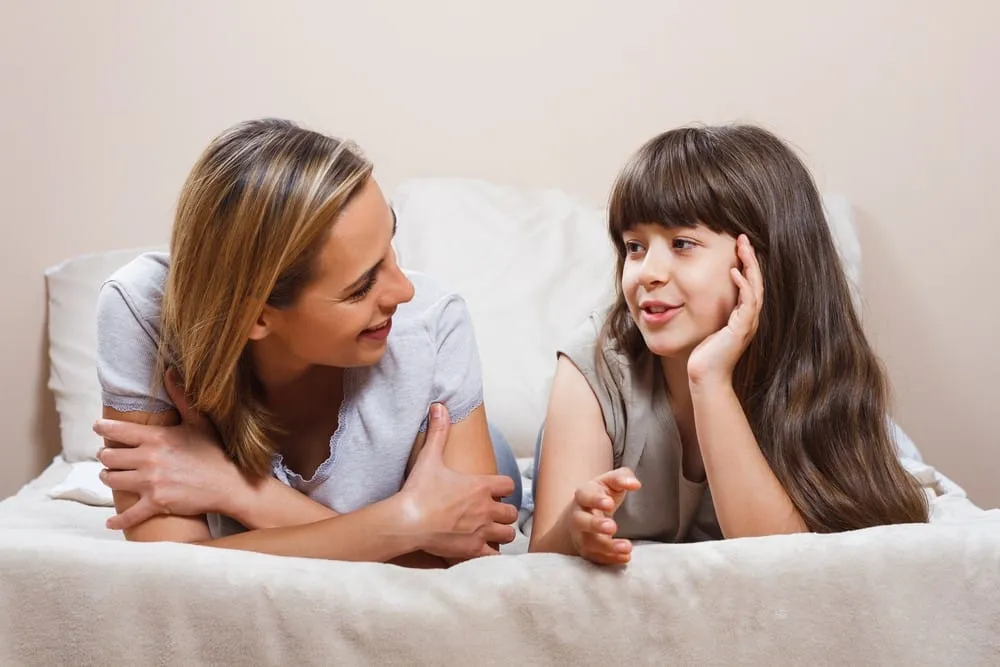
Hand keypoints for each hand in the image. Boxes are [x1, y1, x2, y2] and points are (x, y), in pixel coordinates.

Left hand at [93, 368, 243, 529]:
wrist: (230, 484)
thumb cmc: (214, 452)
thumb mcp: (199, 421)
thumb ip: (181, 397)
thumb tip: (170, 371)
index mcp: (156, 437)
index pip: (118, 430)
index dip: (104, 428)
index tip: (98, 427)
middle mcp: (149, 459)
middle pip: (108, 457)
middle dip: (107, 457)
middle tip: (111, 457)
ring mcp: (151, 483)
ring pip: (111, 480)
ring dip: (109, 478)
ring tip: (113, 477)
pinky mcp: (156, 503)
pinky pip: (129, 515)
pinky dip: (118, 520)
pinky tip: (111, 522)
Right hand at [399, 403, 517, 559]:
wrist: (408, 521)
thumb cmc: (419, 490)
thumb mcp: (430, 457)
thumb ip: (438, 431)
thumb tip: (439, 405)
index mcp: (481, 485)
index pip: (509, 485)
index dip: (502, 488)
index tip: (492, 491)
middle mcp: (487, 508)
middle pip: (511, 512)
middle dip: (503, 513)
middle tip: (489, 514)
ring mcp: (482, 531)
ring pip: (508, 534)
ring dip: (500, 533)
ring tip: (488, 532)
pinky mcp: (474, 550)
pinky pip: (494, 556)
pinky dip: (490, 554)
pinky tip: (480, 550)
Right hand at [569, 468, 641, 564]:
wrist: (586, 513)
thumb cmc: (602, 494)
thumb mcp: (611, 482)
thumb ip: (623, 478)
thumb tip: (635, 484)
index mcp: (583, 495)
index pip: (585, 495)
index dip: (595, 500)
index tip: (610, 504)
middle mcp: (578, 515)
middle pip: (581, 521)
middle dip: (595, 525)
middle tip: (613, 527)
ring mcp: (581, 535)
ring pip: (588, 543)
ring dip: (607, 547)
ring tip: (627, 547)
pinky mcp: (587, 550)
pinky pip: (595, 557)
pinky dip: (610, 559)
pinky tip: (625, 557)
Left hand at [688, 234, 763, 386]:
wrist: (705, 376)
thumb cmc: (704, 354)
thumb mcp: (708, 325)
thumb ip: (711, 309)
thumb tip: (695, 292)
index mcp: (743, 315)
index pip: (749, 282)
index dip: (746, 262)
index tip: (738, 244)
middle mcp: (749, 317)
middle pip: (756, 280)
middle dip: (750, 258)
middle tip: (743, 237)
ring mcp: (748, 323)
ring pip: (755, 287)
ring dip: (750, 266)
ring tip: (743, 247)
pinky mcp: (742, 329)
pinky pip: (747, 303)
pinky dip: (743, 286)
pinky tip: (734, 272)